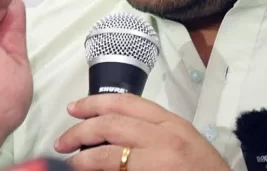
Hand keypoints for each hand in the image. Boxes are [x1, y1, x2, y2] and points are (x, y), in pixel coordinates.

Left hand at [55, 94, 230, 170]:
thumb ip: (153, 131)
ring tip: (72, 162)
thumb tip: (112, 129)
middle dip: (81, 130)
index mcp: (171, 123)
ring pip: (110, 155)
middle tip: (63, 140)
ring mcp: (157, 162)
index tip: (74, 107)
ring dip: (84, 158)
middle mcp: (164, 138)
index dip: (95, 102)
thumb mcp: (182, 140)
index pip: (127, 103)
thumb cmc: (203, 169)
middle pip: (112, 125)